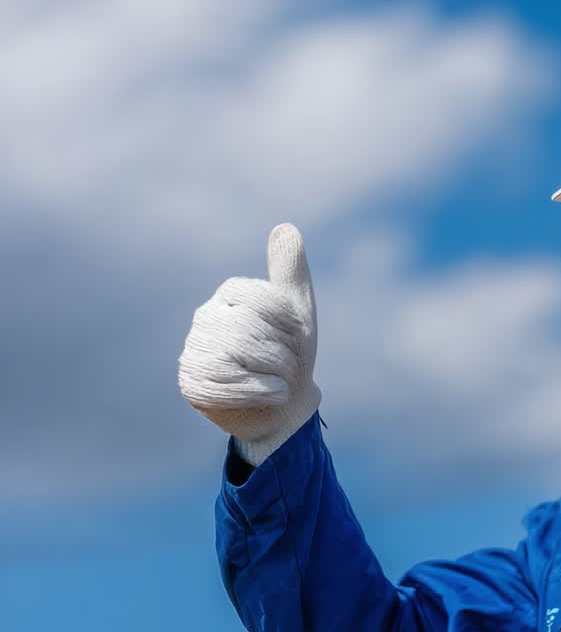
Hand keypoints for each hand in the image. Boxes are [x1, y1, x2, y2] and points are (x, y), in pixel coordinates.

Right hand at [178, 223, 321, 464]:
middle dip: (283, 354)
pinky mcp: (191, 381)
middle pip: (249, 329)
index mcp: (232, 292)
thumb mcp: (298, 311)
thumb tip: (286, 227)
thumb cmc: (293, 353)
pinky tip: (267, 394)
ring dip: (274, 374)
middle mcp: (206, 316)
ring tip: (277, 379)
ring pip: (236, 355)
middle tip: (287, 365)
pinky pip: (227, 384)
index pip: (263, 299)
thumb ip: (290, 272)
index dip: (290, 324)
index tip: (296, 335)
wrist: (288, 405)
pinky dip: (260, 393)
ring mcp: (193, 349)